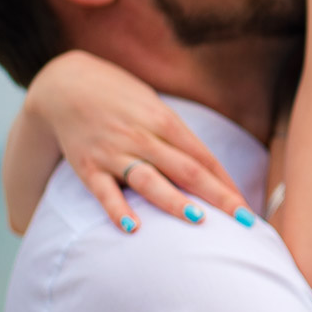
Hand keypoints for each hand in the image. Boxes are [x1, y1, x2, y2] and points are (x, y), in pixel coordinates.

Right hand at [25, 50, 251, 229]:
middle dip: (217, 196)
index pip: (203, 158)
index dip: (227, 183)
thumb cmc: (122, 99)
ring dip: (173, 200)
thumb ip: (179, 139)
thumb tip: (210, 171)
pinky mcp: (86, 165)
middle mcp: (143, 137)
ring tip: (197, 219)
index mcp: (165, 122)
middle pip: (187, 170)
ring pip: (149, 179)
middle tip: (242, 219)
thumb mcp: (155, 109)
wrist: (65, 84)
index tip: (247, 208)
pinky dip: (117, 209)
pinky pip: (104, 191)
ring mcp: (114, 152)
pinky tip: (132, 228)